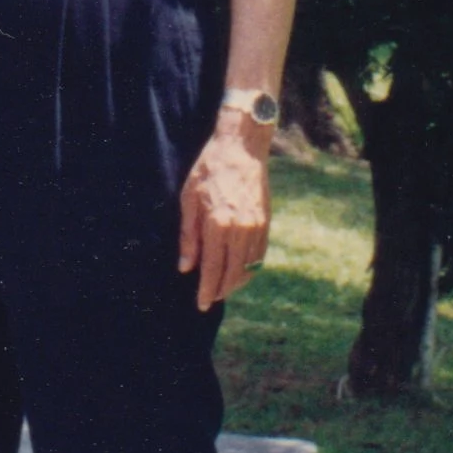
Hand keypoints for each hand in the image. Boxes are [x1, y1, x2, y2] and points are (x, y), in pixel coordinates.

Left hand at [177, 113, 272, 311]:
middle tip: (209, 300)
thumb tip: (186, 267)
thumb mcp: (189, 200)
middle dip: (221, 290)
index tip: (201, 304)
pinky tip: (239, 271)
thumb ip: (188, 237)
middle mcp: (241, 229)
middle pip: (233, 273)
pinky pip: (259, 255)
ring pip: (249, 267)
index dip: (206, 289)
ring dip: (236, 282)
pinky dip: (249, 268)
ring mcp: (257, 227)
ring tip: (222, 288)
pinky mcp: (266, 222)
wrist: (241, 149)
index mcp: (219, 224)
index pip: (213, 268)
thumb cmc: (208, 171)